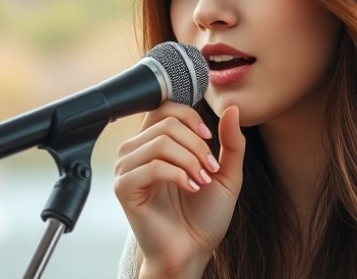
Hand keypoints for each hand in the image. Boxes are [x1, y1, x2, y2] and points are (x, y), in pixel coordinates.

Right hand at [114, 103, 244, 278]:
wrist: (194, 250)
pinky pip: (152, 167)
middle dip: (197, 145)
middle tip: (210, 169)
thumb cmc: (204, 216)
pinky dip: (178, 175)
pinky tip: (190, 188)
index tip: (210, 139)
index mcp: (155, 142)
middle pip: (166, 123)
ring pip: (160, 143)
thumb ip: (231, 141)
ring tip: (201, 180)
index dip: (190, 117)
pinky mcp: (125, 188)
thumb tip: (232, 108)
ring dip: (189, 160)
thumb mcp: (227, 173)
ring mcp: (127, 169)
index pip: (164, 107)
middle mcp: (137, 151)